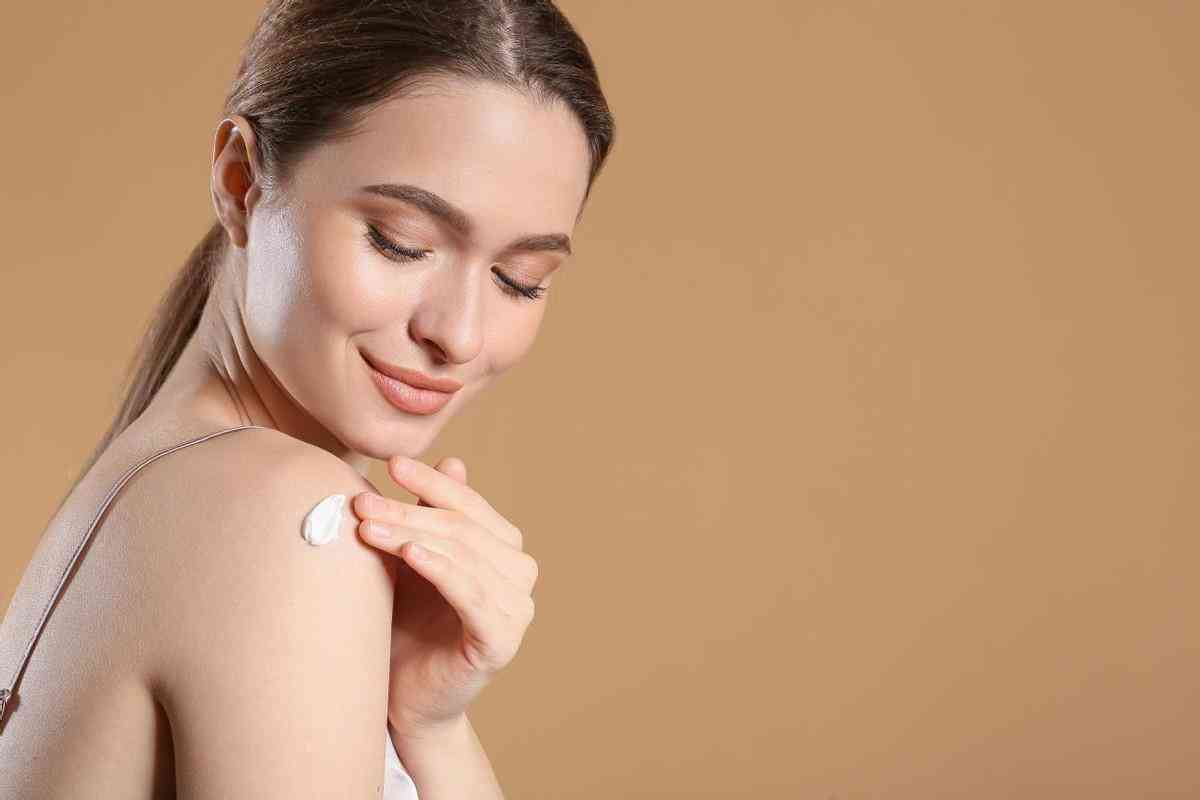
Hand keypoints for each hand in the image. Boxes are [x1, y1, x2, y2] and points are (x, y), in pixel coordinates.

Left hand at [350, 455, 538, 738]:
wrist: (404, 699)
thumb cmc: (407, 624)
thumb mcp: (414, 560)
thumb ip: (433, 515)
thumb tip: (454, 460)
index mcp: (504, 548)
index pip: (469, 504)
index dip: (431, 482)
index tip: (391, 464)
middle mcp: (520, 573)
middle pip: (463, 528)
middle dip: (409, 510)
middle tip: (362, 501)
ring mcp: (517, 608)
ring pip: (464, 556)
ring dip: (413, 534)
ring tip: (367, 526)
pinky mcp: (503, 640)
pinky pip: (472, 595)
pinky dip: (441, 569)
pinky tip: (410, 553)